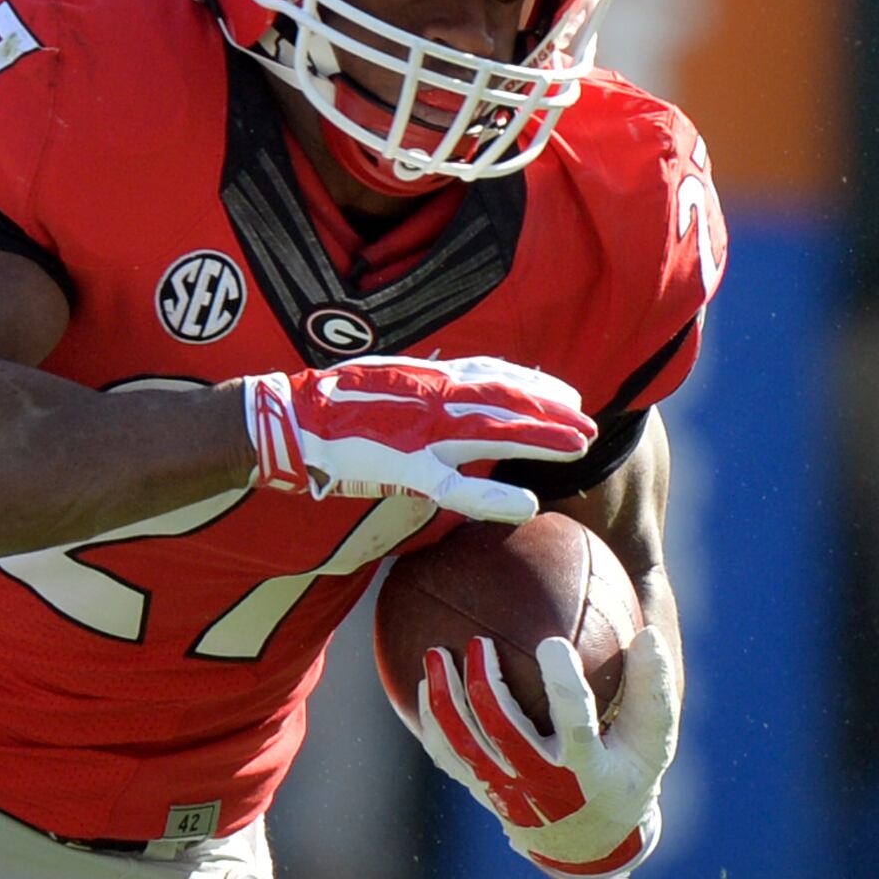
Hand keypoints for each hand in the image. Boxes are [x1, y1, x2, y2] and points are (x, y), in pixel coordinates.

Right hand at [238, 357, 592, 525]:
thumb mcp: (383, 376)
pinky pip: (458, 486)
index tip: (565, 393)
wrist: (290, 418)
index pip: (497, 374)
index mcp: (429, 375)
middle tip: (588, 425)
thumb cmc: (329, 400)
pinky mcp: (407, 466)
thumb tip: (442, 384)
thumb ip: (418, 382)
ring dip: (542, 438)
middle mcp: (436, 396)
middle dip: (552, 411)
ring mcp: (425, 430)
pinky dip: (494, 495)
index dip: (535, 383)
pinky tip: (526, 504)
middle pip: (509, 398)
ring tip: (580, 447)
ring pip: (498, 432)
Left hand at [405, 621, 678, 878]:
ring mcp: (503, 787)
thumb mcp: (652, 745)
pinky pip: (446, 754)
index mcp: (586, 769)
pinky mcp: (480, 787)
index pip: (574, 721)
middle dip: (485, 684)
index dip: (561, 682)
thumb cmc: (625, 776)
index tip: (551, 641)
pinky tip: (426, 683)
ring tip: (434, 653)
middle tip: (479, 641)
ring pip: (462, 742)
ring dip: (443, 698)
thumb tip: (648, 634)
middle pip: (501, 730)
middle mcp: (539, 780)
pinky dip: (431, 720)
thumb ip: (653, 692)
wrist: (586, 840)